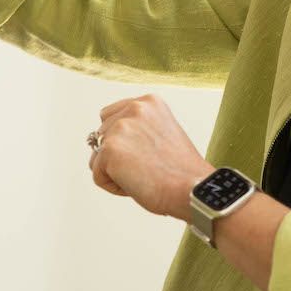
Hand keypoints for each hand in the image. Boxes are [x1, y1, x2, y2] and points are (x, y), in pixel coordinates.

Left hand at [88, 94, 213, 219]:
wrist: (193, 188)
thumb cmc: (181, 172)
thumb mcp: (162, 135)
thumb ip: (137, 130)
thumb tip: (104, 143)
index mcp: (149, 102)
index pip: (110, 116)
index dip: (123, 142)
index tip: (147, 155)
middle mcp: (134, 108)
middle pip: (100, 136)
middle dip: (118, 157)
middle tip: (149, 168)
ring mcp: (121, 127)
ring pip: (98, 157)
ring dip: (115, 172)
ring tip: (144, 176)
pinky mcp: (110, 149)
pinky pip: (98, 176)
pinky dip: (114, 187)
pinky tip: (138, 185)